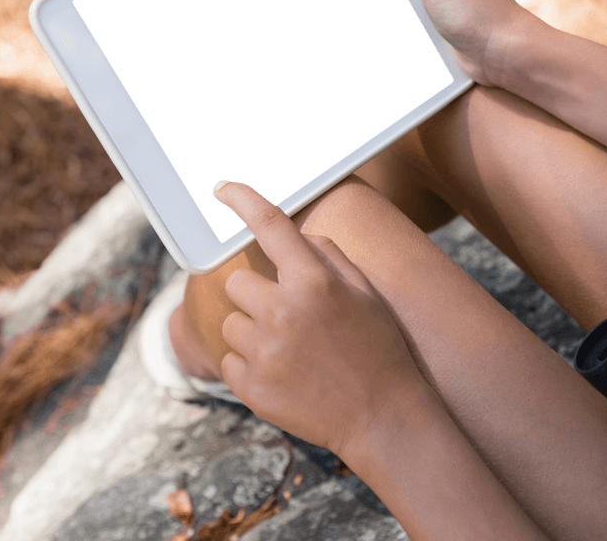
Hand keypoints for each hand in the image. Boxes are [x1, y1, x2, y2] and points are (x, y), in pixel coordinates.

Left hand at [212, 181, 431, 457]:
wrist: (383, 418)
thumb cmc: (379, 349)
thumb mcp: (366, 293)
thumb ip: (328, 257)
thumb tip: (295, 235)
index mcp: (314, 282)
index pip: (270, 226)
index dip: (243, 200)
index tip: (223, 189)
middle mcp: (283, 311)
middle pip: (237, 283)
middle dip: (257, 294)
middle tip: (288, 316)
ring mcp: (263, 352)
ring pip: (232, 324)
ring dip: (253, 332)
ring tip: (293, 352)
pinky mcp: (250, 387)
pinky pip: (229, 361)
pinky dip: (250, 366)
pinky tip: (285, 375)